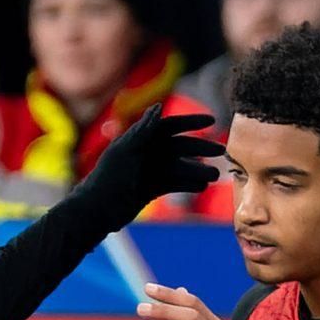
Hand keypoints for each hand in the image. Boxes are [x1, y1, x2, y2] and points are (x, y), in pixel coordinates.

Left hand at [81, 106, 221, 210]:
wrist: (97, 212)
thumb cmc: (109, 179)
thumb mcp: (126, 153)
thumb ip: (143, 130)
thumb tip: (159, 107)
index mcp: (140, 139)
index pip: (170, 125)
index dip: (191, 121)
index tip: (211, 119)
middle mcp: (147, 152)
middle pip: (179, 146)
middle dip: (201, 147)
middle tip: (222, 151)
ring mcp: (150, 171)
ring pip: (180, 167)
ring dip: (198, 169)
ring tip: (215, 176)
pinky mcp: (151, 189)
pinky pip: (174, 183)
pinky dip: (188, 184)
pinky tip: (202, 186)